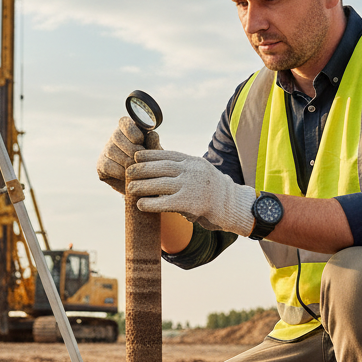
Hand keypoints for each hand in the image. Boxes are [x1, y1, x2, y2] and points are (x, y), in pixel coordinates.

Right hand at [96, 116, 159, 193]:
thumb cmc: (152, 164)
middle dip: (131, 149)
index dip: (132, 131)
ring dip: (126, 161)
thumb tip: (152, 134)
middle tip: (141, 160)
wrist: (145, 184)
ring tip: (137, 169)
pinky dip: (119, 172)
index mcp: (130, 129)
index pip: (124, 122)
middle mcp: (116, 137)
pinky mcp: (101, 164)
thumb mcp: (156, 154)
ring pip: (111, 150)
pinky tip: (128, 176)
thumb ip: (154, 144)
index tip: (141, 141)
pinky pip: (107, 165)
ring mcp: (106, 150)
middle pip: (116, 136)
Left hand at [125, 149, 255, 235]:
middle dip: (142, 169)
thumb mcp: (200, 172)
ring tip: (130, 188)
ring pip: (160, 183)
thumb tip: (160, 170)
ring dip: (142, 186)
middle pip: (161, 167)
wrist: (233, 206)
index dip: (150, 154)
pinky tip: (140, 205)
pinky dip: (150, 203)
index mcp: (193, 162)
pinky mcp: (190, 204)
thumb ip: (184, 170)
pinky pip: (165, 202)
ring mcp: (191, 186)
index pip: (168, 154)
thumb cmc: (213, 191)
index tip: (137, 156)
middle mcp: (192, 171)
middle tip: (128, 172)